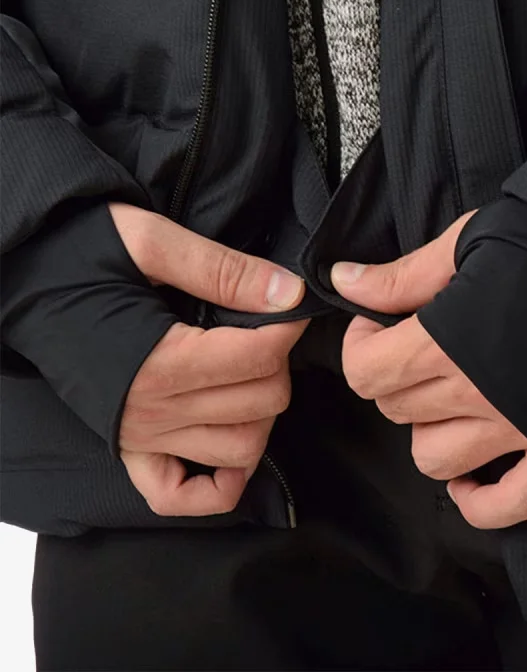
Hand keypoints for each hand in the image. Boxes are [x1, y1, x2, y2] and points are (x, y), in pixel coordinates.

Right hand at [109, 203, 308, 516]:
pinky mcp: (130, 452)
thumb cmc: (80, 254)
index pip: (260, 358)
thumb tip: (288, 292)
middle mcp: (152, 412)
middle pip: (262, 402)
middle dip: (277, 362)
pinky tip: (227, 437)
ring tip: (247, 372)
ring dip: (262, 411)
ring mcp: (141, 439)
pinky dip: (218, 480)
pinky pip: (183, 496)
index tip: (288, 303)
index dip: (288, 327)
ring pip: (243, 448)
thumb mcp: (149, 241)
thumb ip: (222, 268)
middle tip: (260, 330)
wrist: (21, 283)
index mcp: (159, 361)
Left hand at [331, 213, 526, 528]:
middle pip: (395, 410)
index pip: (364, 373)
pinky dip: (481, 502)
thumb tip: (343, 280)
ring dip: (429, 430)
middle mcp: (474, 396)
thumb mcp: (465, 243)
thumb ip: (400, 276)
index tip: (377, 327)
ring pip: (434, 459)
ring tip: (446, 398)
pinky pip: (510, 504)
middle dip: (393, 378)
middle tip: (415, 348)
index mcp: (444, 344)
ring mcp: (517, 431)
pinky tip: (469, 480)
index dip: (359, 348)